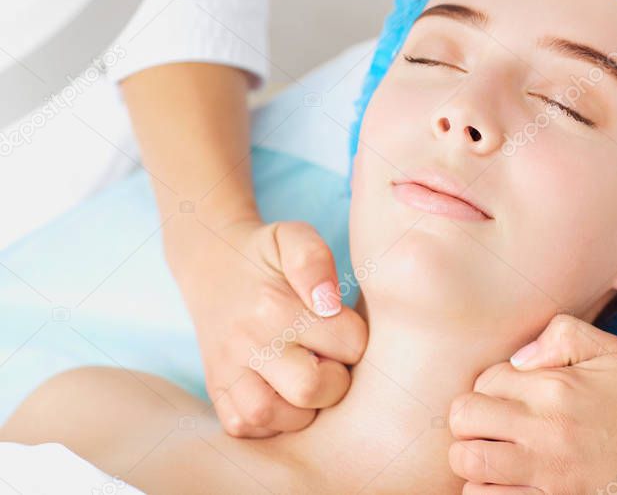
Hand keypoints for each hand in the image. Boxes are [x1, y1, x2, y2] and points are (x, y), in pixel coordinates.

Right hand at [166, 216, 367, 437]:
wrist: (211, 264)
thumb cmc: (266, 254)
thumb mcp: (293, 237)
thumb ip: (315, 260)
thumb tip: (328, 303)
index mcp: (274, 306)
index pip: (349, 344)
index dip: (355, 339)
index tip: (342, 327)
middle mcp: (248, 342)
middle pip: (313, 389)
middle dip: (336, 380)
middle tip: (329, 359)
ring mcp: (227, 371)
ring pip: (278, 418)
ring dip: (305, 406)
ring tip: (307, 376)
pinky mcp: (215, 390)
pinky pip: (246, 427)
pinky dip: (273, 420)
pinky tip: (283, 392)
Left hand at [448, 314, 616, 493]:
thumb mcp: (610, 350)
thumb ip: (561, 334)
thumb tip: (518, 359)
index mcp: (554, 388)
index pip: (485, 380)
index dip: (492, 387)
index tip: (511, 399)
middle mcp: (544, 431)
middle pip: (464, 420)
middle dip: (471, 420)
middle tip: (491, 427)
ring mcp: (547, 475)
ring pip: (468, 466)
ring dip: (474, 461)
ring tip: (494, 458)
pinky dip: (488, 493)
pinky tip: (504, 485)